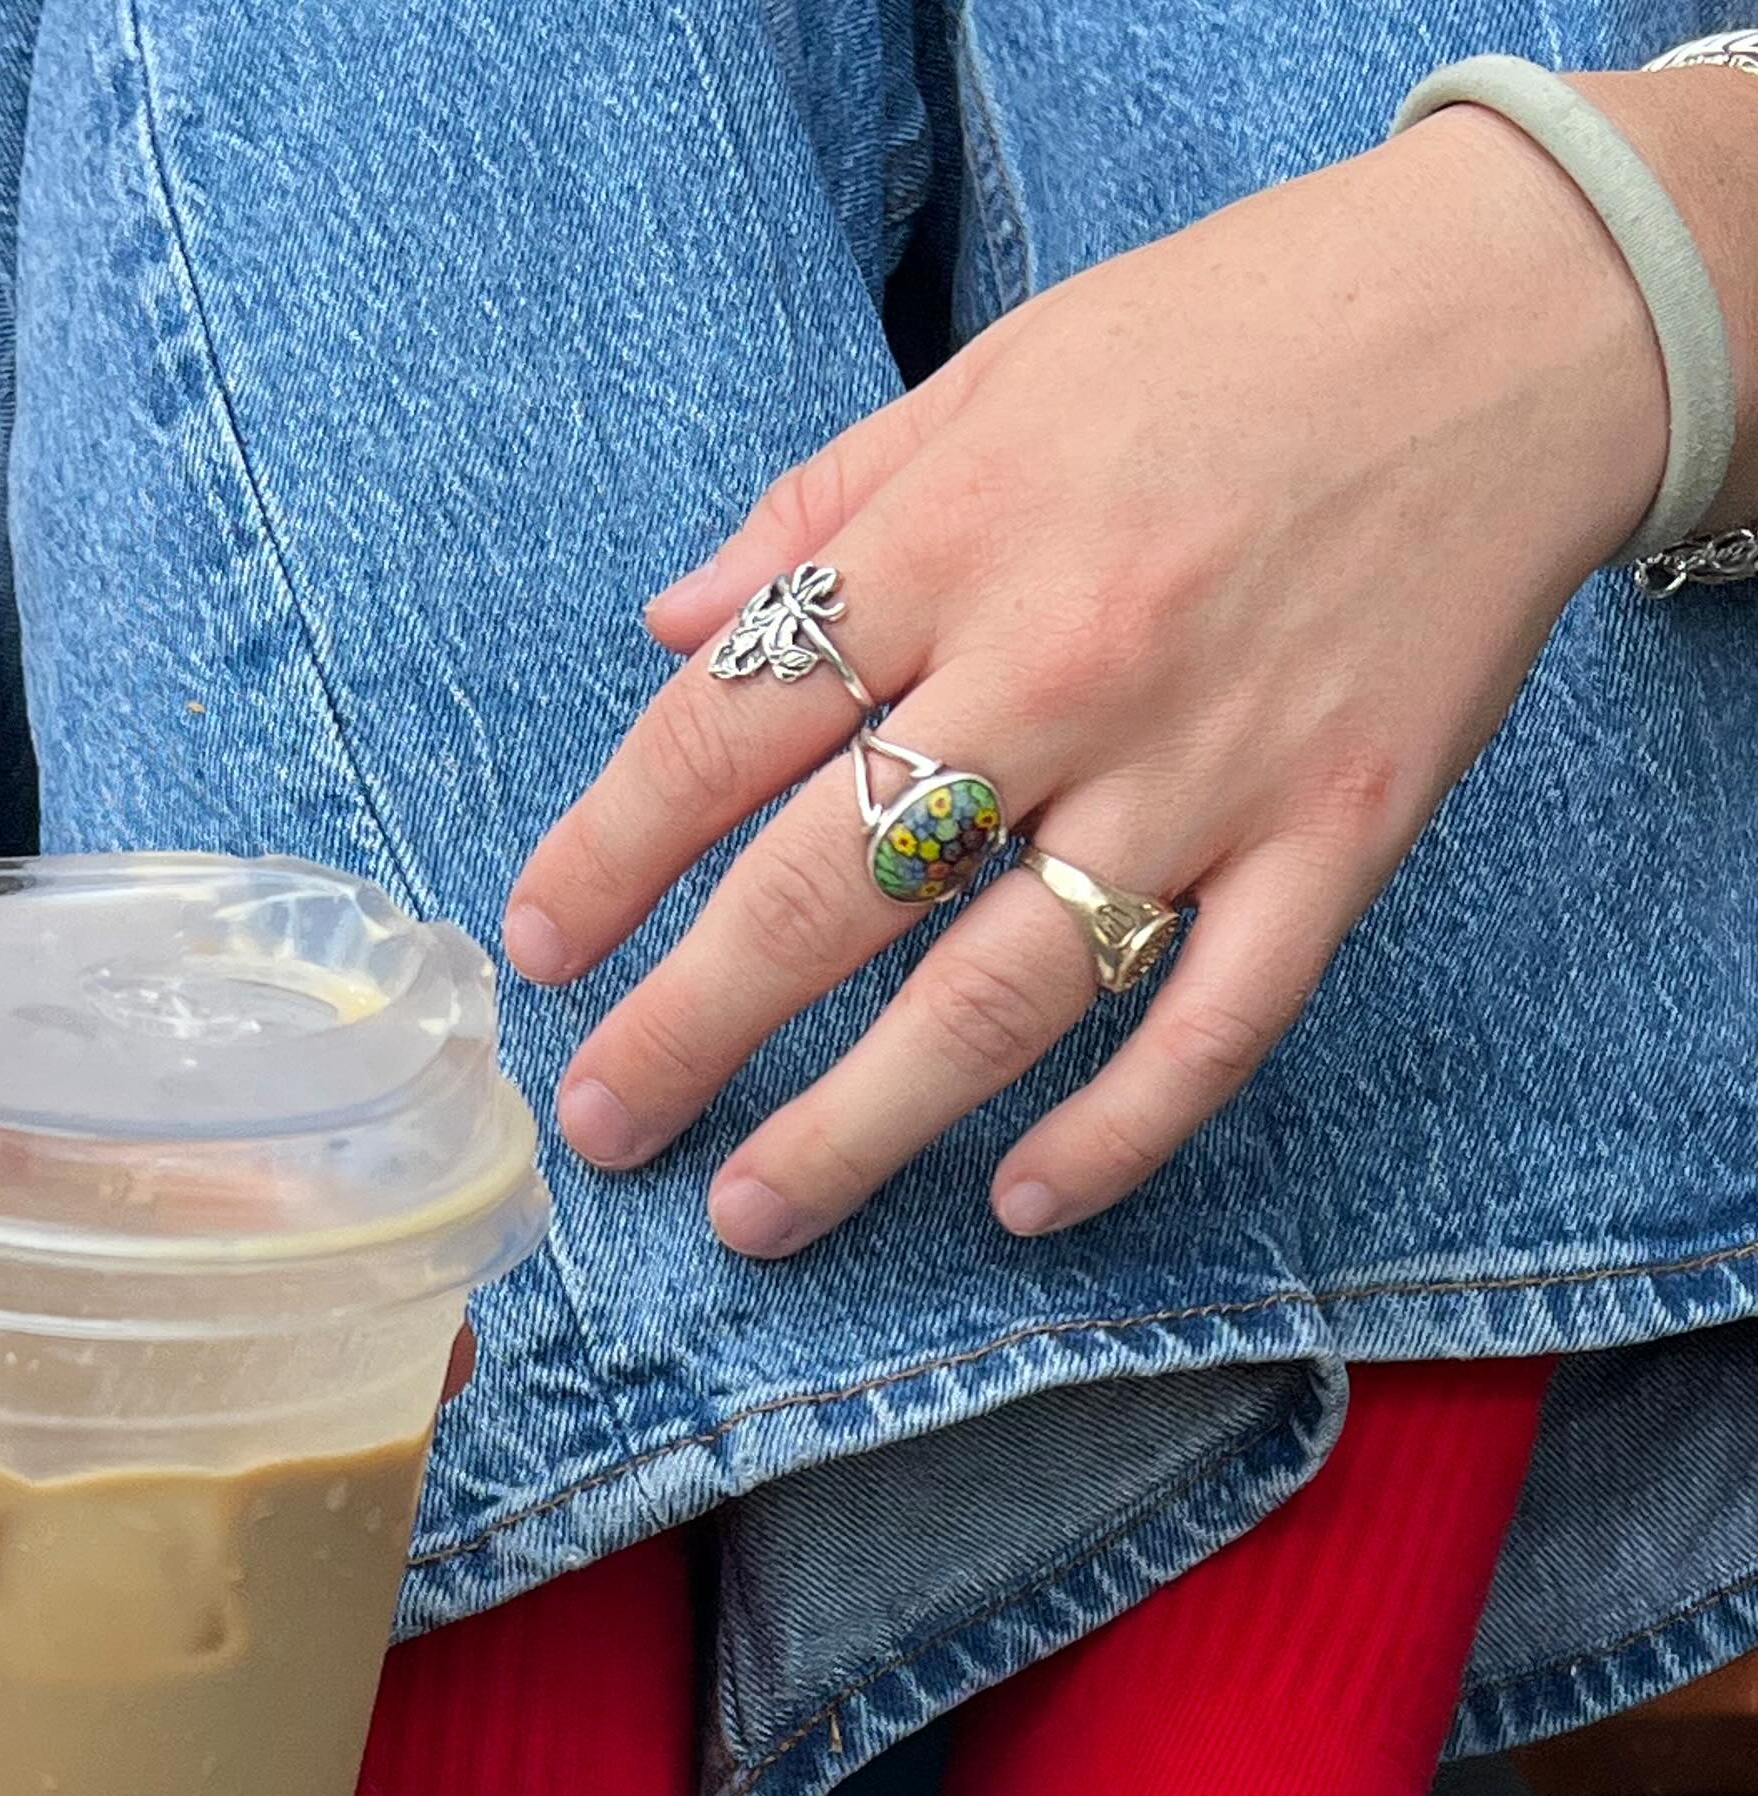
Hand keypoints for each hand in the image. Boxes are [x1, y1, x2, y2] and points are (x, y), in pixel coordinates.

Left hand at [507, 113, 1666, 1257]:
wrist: (1510, 325)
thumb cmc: (1234, 338)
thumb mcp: (995, 369)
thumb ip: (822, 510)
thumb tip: (669, 632)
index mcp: (953, 541)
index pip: (728, 728)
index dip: (613, 852)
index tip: (541, 951)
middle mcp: (1060, 668)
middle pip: (827, 892)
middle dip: (690, 1028)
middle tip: (605, 1127)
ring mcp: (1203, 772)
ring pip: (995, 995)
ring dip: (856, 1126)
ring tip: (753, 1213)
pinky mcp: (1334, 840)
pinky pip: (1209, 1028)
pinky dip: (1114, 1135)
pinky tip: (1021, 1206)